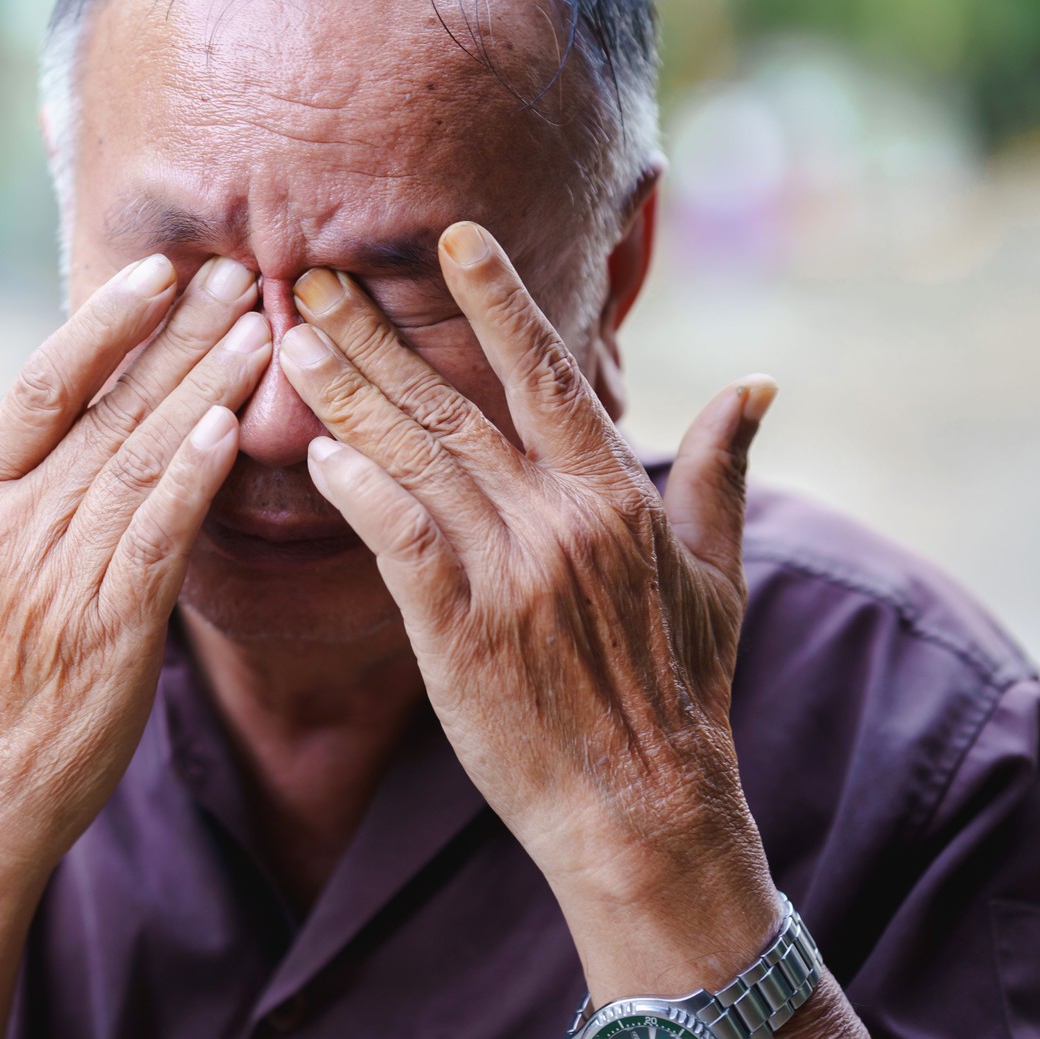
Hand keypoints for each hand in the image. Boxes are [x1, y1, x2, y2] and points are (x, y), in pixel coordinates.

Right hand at [0, 252, 269, 880]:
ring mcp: (56, 576)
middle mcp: (10, 526)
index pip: (40, 386)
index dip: (101, 322)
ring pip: (138, 457)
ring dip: (205, 386)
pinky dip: (192, 476)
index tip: (154, 271)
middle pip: (104, 406)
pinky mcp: (107, 630)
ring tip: (260, 329)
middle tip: (237, 271)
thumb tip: (78, 437)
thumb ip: (18, 504)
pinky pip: (155, 537)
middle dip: (177, 333)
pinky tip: (230, 428)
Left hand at [277, 220, 783, 1002]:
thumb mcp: (717, 577)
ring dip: (348, 397)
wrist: (644, 811)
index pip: (547, 374)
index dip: (498, 301)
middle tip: (312, 276)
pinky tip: (316, 454)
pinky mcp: (463, 631)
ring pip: (417, 461)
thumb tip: (757, 383)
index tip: (451, 237)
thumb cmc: (680, 694)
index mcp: (617, 497)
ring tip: (291, 341)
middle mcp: (562, 521)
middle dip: (379, 337)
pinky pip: (402, 542)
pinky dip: (360, 493)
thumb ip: (720, 471)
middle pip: (456, 405)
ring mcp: (512, 574)